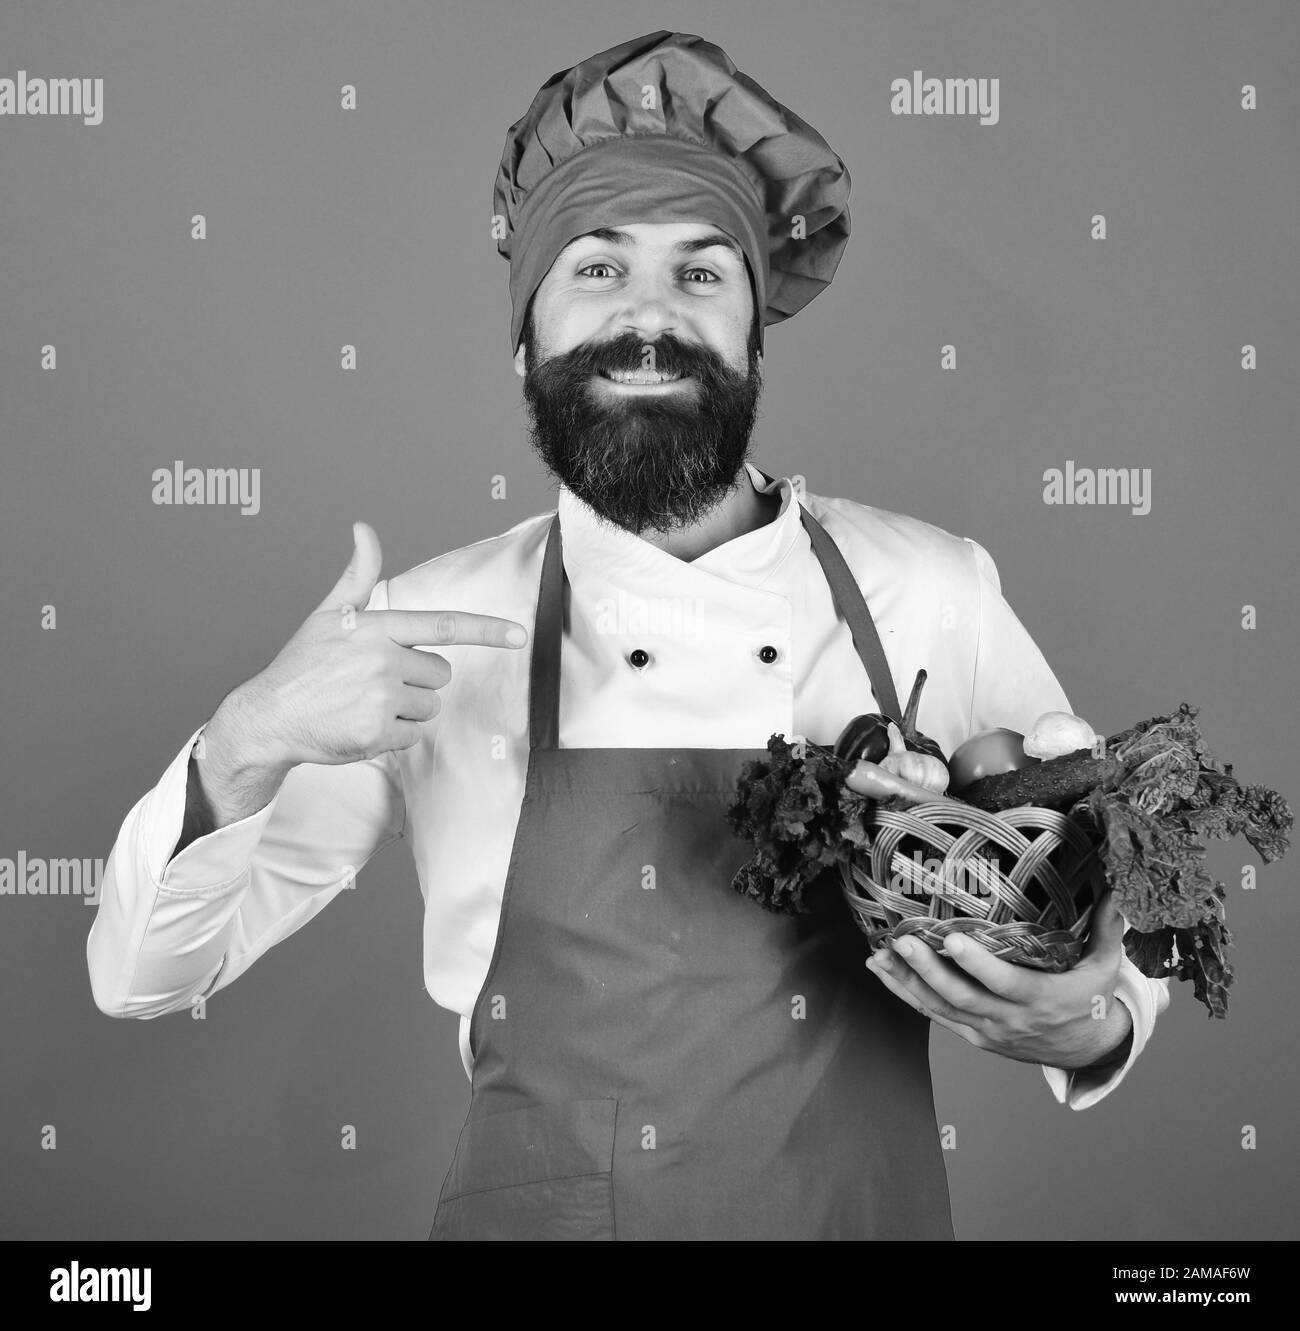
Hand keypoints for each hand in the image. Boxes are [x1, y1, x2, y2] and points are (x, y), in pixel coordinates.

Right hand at [218, 521, 528, 770]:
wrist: (268, 716)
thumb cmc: (302, 665)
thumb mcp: (328, 614)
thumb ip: (357, 575)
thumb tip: (364, 529)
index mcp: (375, 628)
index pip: (443, 625)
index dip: (487, 630)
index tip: (519, 636)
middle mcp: (382, 660)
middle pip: (441, 673)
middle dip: (418, 679)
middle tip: (376, 682)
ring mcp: (380, 698)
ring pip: (429, 706)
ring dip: (406, 710)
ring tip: (364, 703)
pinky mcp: (377, 733)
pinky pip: (413, 736)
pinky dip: (393, 736)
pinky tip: (361, 725)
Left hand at [864, 891, 1132, 1070]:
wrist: (1085, 1050)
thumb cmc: (1091, 1000)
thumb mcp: (1106, 968)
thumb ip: (1108, 929)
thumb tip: (1117, 888)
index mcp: (1041, 1000)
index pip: (1004, 983)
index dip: (978, 965)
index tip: (953, 941)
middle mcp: (1008, 1019)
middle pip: (961, 996)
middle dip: (927, 969)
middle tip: (901, 940)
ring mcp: (986, 1029)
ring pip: (939, 1008)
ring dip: (907, 981)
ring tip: (879, 954)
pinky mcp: (971, 1034)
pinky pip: (932, 1015)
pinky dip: (904, 994)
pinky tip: (881, 971)